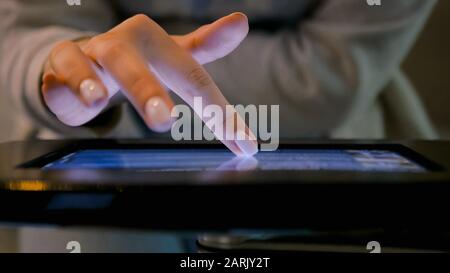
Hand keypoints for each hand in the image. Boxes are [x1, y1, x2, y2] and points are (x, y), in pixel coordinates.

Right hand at [42, 13, 257, 155]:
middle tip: (164, 119)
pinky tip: (69, 97)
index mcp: (160, 44)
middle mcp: (128, 43)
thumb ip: (207, 46)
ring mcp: (93, 51)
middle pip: (138, 64)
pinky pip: (60, 71)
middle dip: (148, 89)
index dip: (219, 113)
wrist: (90, 58)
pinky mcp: (62, 62)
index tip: (246, 143)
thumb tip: (242, 21)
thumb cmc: (140, 62)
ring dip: (92, 80)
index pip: (194, 79)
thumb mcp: (174, 58)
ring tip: (98, 100)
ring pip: (92, 62)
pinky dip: (64, 84)